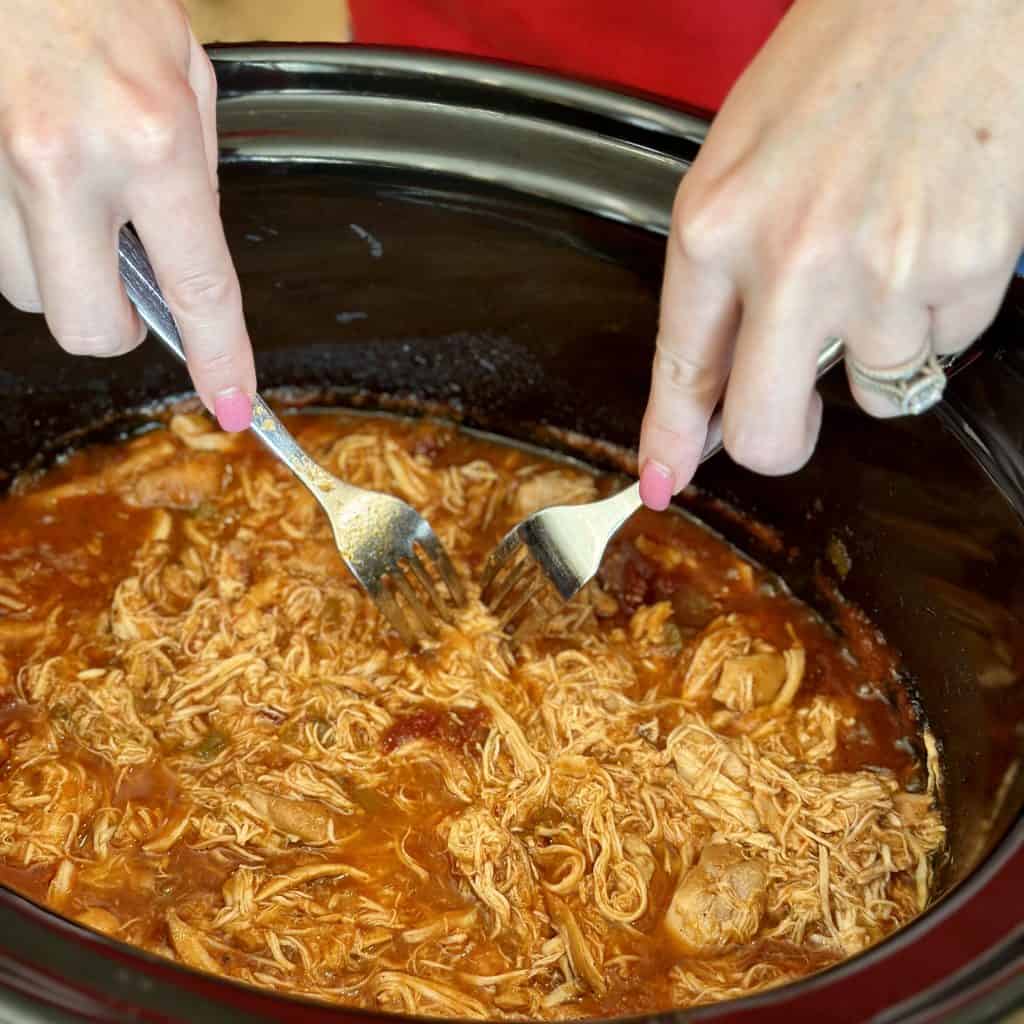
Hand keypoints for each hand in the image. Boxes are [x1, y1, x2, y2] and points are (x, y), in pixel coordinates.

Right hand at [0, 0, 254, 430]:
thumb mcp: (186, 77)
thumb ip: (193, 179)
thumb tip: (186, 263)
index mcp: (148, 140)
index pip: (195, 288)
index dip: (219, 359)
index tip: (232, 403)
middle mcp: (60, 162)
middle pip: (87, 326)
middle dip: (117, 324)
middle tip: (130, 282)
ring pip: (27, 293)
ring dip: (60, 273)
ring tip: (74, 204)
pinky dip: (20, 234)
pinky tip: (36, 182)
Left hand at [638, 0, 1023, 508]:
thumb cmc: (840, 66)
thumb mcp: (737, 165)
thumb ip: (719, 281)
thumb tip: (718, 380)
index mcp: (716, 227)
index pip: (681, 372)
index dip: (671, 442)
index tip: (665, 483)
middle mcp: (794, 261)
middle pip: (770, 434)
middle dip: (782, 438)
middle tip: (801, 405)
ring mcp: (886, 272)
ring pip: (878, 393)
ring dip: (878, 346)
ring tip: (886, 251)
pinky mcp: (967, 271)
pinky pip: (944, 347)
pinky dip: (937, 312)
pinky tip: (931, 238)